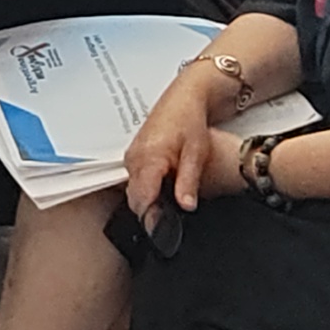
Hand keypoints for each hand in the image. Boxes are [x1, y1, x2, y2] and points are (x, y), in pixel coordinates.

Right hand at [117, 71, 227, 217]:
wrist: (184, 98)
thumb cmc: (190, 120)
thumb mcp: (197, 153)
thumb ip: (189, 182)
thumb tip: (185, 206)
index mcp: (149, 159)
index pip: (142, 200)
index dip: (152, 219)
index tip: (165, 231)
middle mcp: (134, 159)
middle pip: (136, 200)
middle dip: (152, 212)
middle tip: (172, 220)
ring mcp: (132, 157)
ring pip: (135, 191)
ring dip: (150, 200)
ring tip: (172, 201)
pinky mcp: (134, 156)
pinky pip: (136, 180)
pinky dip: (148, 188)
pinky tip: (165, 186)